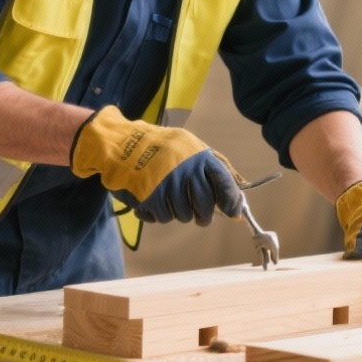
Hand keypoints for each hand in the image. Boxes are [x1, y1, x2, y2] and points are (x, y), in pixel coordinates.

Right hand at [70, 106, 242, 224]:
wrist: (121, 144)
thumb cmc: (158, 147)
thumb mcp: (188, 146)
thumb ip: (212, 167)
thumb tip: (240, 191)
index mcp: (198, 155)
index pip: (223, 181)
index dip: (231, 200)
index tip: (233, 212)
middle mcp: (186, 170)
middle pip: (205, 206)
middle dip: (203, 215)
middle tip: (198, 215)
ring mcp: (169, 184)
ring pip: (185, 215)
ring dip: (178, 212)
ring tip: (167, 197)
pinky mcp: (152, 197)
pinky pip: (164, 217)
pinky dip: (159, 213)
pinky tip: (153, 201)